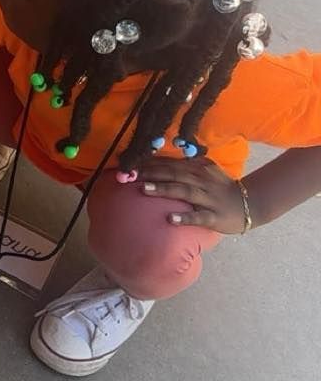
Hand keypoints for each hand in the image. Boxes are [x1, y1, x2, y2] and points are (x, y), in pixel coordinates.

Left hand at [137, 154, 251, 233]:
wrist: (251, 204)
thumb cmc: (222, 189)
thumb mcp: (206, 172)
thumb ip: (186, 166)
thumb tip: (159, 162)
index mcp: (199, 168)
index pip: (172, 163)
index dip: (150, 163)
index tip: (130, 164)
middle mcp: (203, 180)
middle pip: (174, 174)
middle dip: (151, 173)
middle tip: (129, 174)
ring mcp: (209, 198)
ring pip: (184, 191)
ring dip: (163, 189)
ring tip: (144, 189)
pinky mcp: (215, 216)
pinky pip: (199, 216)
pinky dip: (184, 217)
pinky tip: (170, 218)